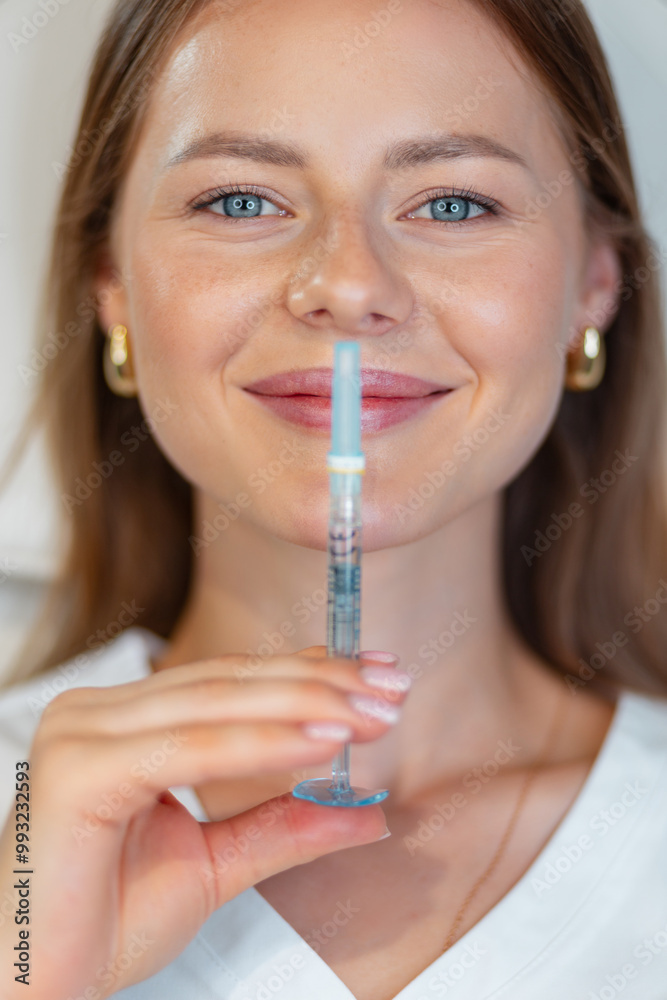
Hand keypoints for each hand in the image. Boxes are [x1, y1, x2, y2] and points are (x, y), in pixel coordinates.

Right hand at [0, 645, 410, 998]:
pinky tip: (323, 739)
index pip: (230, 682)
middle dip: (321, 682)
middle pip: (229, 683)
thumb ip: (282, 827)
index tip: (376, 675)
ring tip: (372, 712)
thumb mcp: (213, 865)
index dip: (308, 673)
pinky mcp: (79, 770)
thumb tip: (365, 811)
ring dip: (306, 704)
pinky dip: (262, 744)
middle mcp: (96, 713)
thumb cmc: (98, 923)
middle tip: (391, 686)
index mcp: (122, 723)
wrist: (28, 988)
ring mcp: (82, 734)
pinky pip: (190, 749)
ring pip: (216, 704)